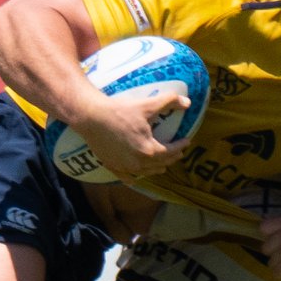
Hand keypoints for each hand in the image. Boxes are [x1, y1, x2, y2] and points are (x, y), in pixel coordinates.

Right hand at [70, 89, 190, 180]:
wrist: (92, 117)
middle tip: (177, 152)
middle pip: (160, 164)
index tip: (187, 141)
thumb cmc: (120, 111)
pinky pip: (125, 176)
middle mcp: (138, 163)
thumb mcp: (147, 105)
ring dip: (156, 168)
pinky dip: (132, 177)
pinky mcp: (111, 166)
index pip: (171, 152)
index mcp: (149, 150)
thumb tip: (188, 102)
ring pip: (145, 172)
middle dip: (171, 158)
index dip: (181, 146)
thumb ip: (169, 102)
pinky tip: (135, 178)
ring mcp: (124, 166)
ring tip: (162, 165)